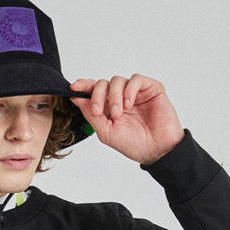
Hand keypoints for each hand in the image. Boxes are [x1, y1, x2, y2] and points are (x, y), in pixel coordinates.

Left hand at [70, 74, 184, 164]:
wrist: (156, 150)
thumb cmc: (133, 144)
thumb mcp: (105, 132)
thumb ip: (91, 114)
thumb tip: (75, 97)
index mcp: (109, 108)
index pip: (94, 91)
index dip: (83, 86)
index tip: (73, 87)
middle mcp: (121, 97)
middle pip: (103, 83)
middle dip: (97, 95)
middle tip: (98, 111)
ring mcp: (135, 92)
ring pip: (117, 80)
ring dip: (114, 96)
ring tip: (118, 114)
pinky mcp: (151, 88)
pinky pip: (135, 79)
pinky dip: (129, 90)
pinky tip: (129, 104)